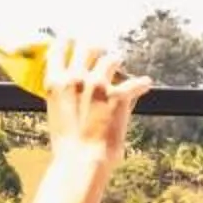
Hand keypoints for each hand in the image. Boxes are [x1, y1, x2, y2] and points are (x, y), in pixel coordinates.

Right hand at [45, 39, 151, 167]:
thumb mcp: (57, 113)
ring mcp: (98, 85)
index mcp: (55, 83)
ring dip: (116, 61)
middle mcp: (75, 78)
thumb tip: (77, 85)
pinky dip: (142, 84)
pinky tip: (146, 83)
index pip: (59, 49)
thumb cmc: (68, 145)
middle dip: (96, 48)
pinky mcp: (118, 96)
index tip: (73, 40)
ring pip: (111, 59)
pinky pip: (136, 83)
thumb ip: (66, 94)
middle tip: (101, 51)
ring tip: (119, 63)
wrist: (81, 162)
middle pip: (88, 47)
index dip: (67, 42)